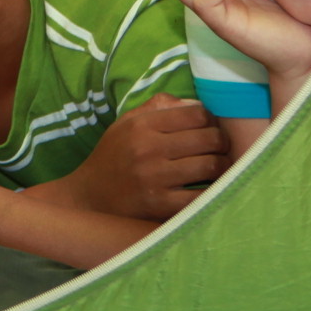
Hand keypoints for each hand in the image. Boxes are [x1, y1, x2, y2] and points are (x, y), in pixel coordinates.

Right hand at [50, 94, 223, 219]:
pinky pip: (202, 196)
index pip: (197, 114)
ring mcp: (154, 178)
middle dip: (221, 143)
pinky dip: (213, 193)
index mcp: (142, 125)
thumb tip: (197, 105)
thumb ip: (159, 107)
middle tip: (219, 150)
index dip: (210, 120)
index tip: (209, 130)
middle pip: (209, 138)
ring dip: (222, 167)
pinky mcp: (160, 206)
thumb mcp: (127, 123)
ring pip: (212, 166)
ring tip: (218, 169)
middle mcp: (148, 149)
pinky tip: (210, 190)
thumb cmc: (114, 157)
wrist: (88, 198)